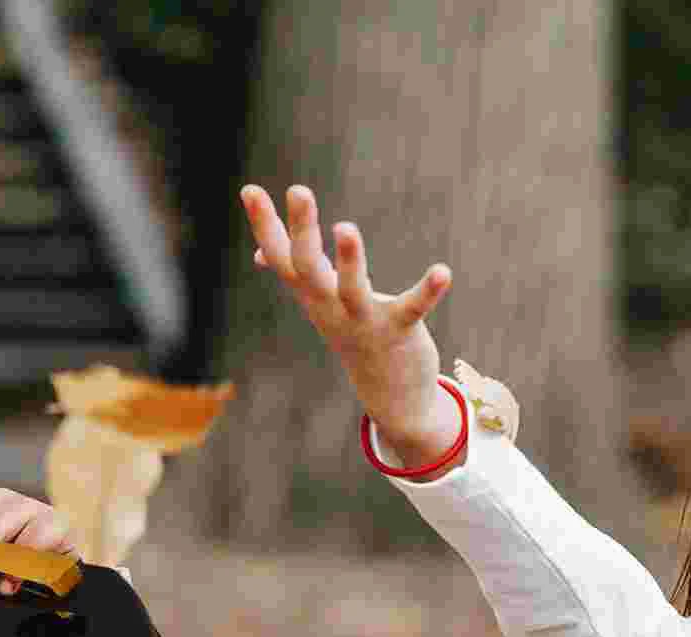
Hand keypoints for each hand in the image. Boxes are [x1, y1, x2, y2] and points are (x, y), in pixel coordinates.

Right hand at [240, 183, 454, 445]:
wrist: (388, 394)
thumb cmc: (354, 335)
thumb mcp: (320, 303)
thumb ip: (295, 275)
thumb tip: (261, 254)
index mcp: (313, 295)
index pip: (281, 256)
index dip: (264, 224)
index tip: (248, 188)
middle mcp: (329, 308)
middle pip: (307, 268)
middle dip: (302, 230)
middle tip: (298, 189)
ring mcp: (362, 321)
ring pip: (350, 290)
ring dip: (349, 261)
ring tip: (345, 227)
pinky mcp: (398, 331)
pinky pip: (411, 309)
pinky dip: (427, 292)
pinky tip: (442, 272)